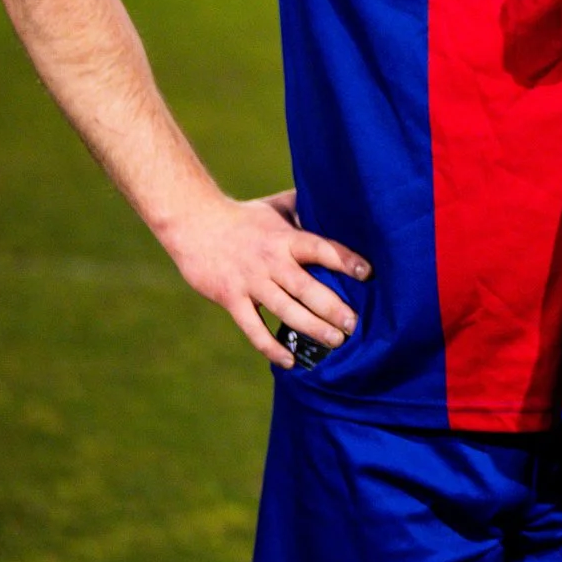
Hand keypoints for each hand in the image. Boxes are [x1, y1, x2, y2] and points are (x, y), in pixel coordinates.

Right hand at [156, 188, 370, 367]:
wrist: (193, 224)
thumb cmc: (243, 216)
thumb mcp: (277, 206)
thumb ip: (306, 208)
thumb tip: (338, 201)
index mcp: (286, 239)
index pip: (322, 249)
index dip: (345, 260)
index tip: (368, 273)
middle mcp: (271, 261)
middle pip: (307, 288)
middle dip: (334, 308)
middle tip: (355, 325)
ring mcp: (251, 282)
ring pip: (286, 310)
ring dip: (312, 328)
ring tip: (335, 342)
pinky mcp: (231, 298)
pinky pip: (253, 328)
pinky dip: (271, 347)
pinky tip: (290, 360)